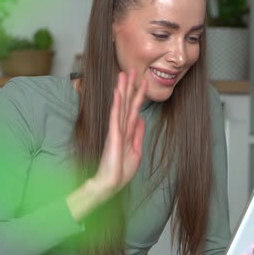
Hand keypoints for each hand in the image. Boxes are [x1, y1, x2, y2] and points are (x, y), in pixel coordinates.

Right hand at [91, 70, 146, 196]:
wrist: (110, 184)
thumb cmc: (120, 171)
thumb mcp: (135, 151)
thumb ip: (137, 134)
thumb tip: (141, 118)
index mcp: (127, 132)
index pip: (133, 109)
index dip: (138, 95)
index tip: (142, 81)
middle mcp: (121, 128)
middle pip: (127, 103)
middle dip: (129, 87)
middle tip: (130, 70)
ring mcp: (116, 131)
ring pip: (121, 106)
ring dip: (122, 90)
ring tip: (123, 74)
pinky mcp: (113, 136)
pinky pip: (116, 117)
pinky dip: (117, 105)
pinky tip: (117, 93)